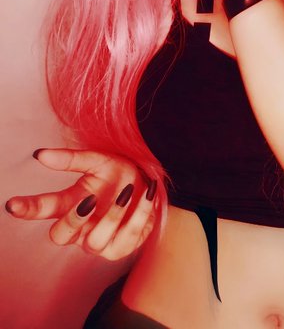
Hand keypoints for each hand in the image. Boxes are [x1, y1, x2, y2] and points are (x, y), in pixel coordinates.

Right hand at [5, 148, 157, 260]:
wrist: (150, 184)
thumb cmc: (118, 174)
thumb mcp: (97, 161)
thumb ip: (71, 159)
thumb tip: (41, 154)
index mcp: (71, 203)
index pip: (45, 209)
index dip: (29, 209)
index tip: (13, 204)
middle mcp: (81, 226)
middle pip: (61, 235)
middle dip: (73, 219)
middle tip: (88, 199)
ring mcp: (100, 241)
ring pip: (94, 242)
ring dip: (111, 216)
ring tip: (127, 192)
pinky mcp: (121, 248)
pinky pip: (127, 238)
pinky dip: (138, 215)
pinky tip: (146, 195)